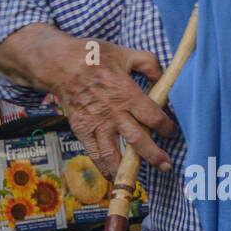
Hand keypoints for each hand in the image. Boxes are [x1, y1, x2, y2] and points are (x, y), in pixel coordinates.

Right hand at [50, 38, 174, 176]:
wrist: (60, 64)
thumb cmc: (93, 57)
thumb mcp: (124, 53)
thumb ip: (148, 63)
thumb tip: (162, 76)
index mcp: (126, 93)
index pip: (153, 117)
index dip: (166, 127)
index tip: (170, 131)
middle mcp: (113, 112)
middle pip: (138, 140)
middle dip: (154, 155)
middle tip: (165, 165)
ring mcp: (96, 124)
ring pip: (114, 153)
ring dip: (128, 168)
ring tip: (139, 178)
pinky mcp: (82, 130)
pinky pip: (94, 154)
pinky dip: (104, 168)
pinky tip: (113, 176)